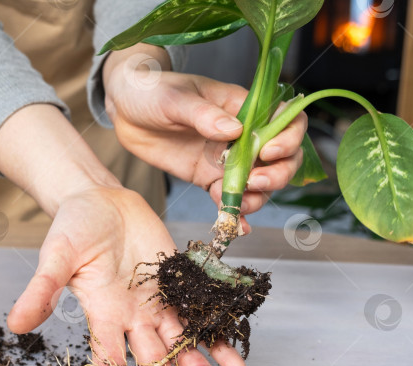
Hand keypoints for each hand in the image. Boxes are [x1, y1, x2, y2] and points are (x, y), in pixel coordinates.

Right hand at [7, 186, 245, 365]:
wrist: (102, 198)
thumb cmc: (74, 226)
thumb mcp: (55, 255)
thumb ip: (41, 289)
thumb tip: (15, 324)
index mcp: (102, 314)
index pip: (110, 364)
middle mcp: (131, 317)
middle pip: (152, 364)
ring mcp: (156, 302)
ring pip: (181, 345)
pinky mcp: (177, 283)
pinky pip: (199, 314)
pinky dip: (216, 336)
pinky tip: (234, 358)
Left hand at [103, 45, 307, 232]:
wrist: (125, 109)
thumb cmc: (152, 90)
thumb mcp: (175, 97)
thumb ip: (204, 114)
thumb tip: (234, 131)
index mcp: (242, 107)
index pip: (285, 120)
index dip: (288, 138)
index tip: (267, 152)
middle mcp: (241, 135)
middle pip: (281, 159)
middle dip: (276, 175)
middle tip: (253, 183)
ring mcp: (226, 159)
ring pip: (259, 184)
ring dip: (256, 198)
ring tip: (235, 204)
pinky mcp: (208, 178)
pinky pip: (229, 198)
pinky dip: (234, 214)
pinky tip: (234, 227)